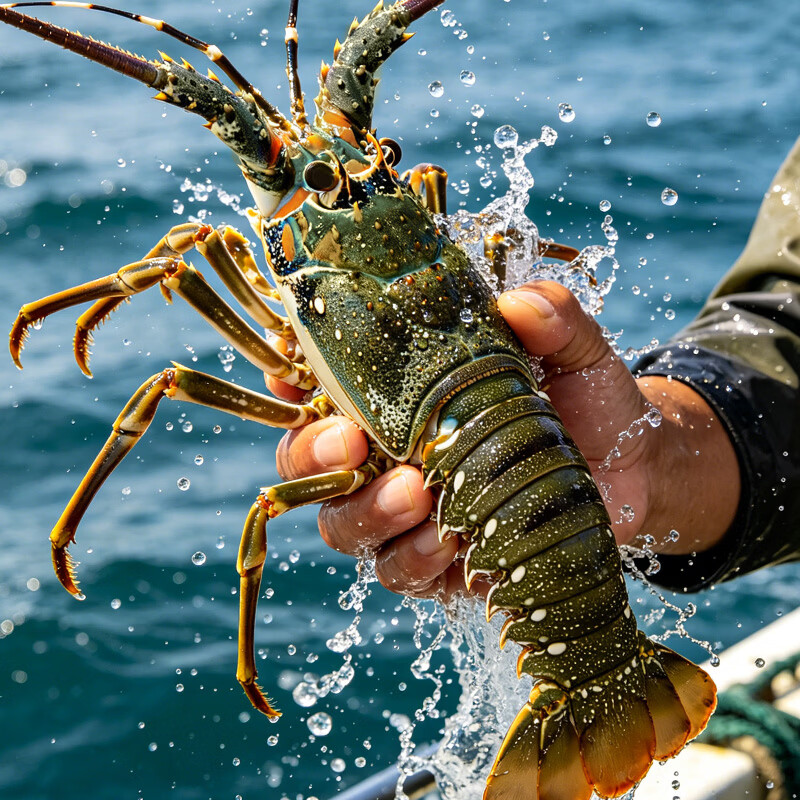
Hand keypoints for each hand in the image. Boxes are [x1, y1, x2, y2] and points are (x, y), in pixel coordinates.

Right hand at [272, 281, 739, 598]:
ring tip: (417, 493)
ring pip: (344, 525)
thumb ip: (556, 321)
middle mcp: (388, 455)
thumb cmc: (587, 402)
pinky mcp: (438, 563)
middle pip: (310, 466)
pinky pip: (401, 572)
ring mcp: (407, 514)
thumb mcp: (576, 354)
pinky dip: (415, 558)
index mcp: (400, 397)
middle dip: (314, 456)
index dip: (290, 381)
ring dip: (368, 512)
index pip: (320, 388)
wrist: (630, 473)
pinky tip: (450, 541)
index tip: (289, 373)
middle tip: (351, 442)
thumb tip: (521, 304)